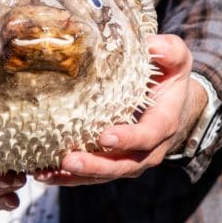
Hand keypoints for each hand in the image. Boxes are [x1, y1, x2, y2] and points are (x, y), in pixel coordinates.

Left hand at [34, 33, 207, 186]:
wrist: (175, 105)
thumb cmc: (170, 78)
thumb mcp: (177, 60)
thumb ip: (170, 50)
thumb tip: (153, 44)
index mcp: (163, 124)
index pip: (147, 137)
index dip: (128, 139)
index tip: (105, 137)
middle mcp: (148, 149)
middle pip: (122, 165)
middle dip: (95, 166)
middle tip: (68, 161)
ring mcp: (130, 159)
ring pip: (104, 175)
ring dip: (75, 176)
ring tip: (47, 174)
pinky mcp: (113, 162)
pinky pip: (92, 175)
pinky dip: (68, 178)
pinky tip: (44, 174)